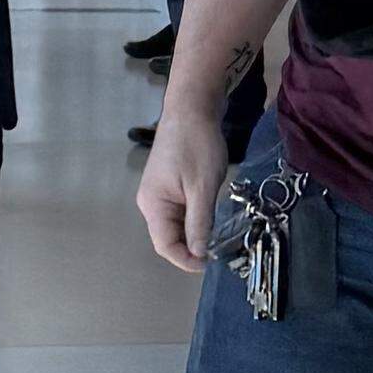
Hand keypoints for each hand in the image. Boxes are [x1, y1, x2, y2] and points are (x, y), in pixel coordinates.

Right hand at [137, 105, 227, 274]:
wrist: (192, 109)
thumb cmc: (196, 145)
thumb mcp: (203, 188)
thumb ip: (199, 223)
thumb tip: (199, 254)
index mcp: (153, 204)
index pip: (165, 245)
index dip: (187, 260)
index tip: (212, 263)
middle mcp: (150, 201)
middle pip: (169, 237)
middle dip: (193, 247)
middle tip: (222, 248)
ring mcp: (158, 193)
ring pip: (176, 225)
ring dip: (196, 232)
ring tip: (219, 231)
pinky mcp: (168, 185)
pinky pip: (180, 211)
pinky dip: (195, 218)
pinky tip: (212, 213)